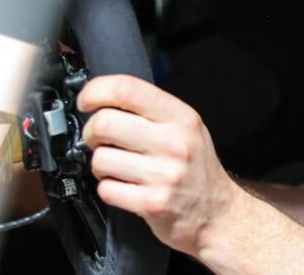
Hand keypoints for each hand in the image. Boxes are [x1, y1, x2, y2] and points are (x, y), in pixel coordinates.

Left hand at [78, 74, 243, 255]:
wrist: (217, 214)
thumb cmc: (197, 169)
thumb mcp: (187, 128)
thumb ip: (152, 110)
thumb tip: (104, 97)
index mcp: (181, 117)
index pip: (127, 89)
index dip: (96, 91)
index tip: (86, 101)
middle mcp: (174, 143)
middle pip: (104, 123)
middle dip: (92, 133)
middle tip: (100, 140)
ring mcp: (163, 174)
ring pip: (100, 158)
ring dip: (100, 165)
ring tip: (117, 168)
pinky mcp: (151, 203)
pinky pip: (106, 189)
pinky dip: (108, 189)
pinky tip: (124, 187)